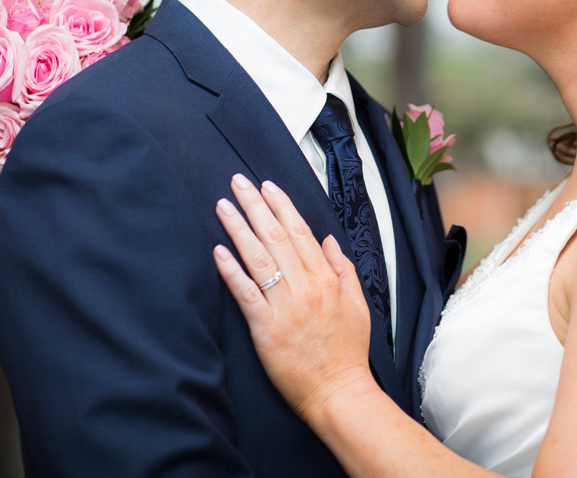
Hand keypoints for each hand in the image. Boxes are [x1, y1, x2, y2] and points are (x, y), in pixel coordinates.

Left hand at [213, 174, 374, 423]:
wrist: (339, 392)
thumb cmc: (347, 353)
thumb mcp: (358, 305)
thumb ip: (343, 270)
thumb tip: (329, 241)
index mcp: (326, 279)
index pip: (300, 233)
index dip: (282, 207)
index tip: (267, 187)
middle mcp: (306, 287)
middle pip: (276, 237)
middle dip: (255, 206)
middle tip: (238, 183)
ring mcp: (285, 307)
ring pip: (259, 258)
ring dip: (239, 228)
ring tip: (223, 206)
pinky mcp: (267, 329)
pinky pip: (246, 293)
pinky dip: (232, 270)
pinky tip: (218, 251)